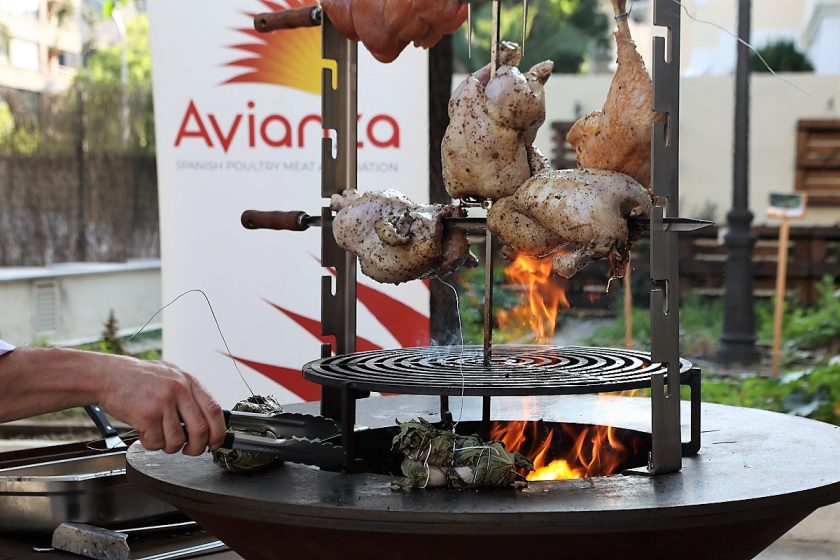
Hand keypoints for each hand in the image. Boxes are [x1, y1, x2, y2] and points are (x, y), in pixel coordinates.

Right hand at [96, 356, 225, 455]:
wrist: (109, 375)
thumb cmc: (139, 378)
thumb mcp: (172, 376)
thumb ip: (189, 394)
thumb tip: (208, 419)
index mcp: (189, 381)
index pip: (214, 410)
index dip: (218, 432)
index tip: (215, 443)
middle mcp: (179, 390)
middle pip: (200, 430)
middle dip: (197, 448)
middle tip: (190, 451)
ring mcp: (163, 402)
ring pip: (177, 440)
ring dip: (170, 447)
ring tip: (160, 437)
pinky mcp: (146, 415)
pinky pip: (156, 442)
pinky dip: (151, 445)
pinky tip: (145, 433)